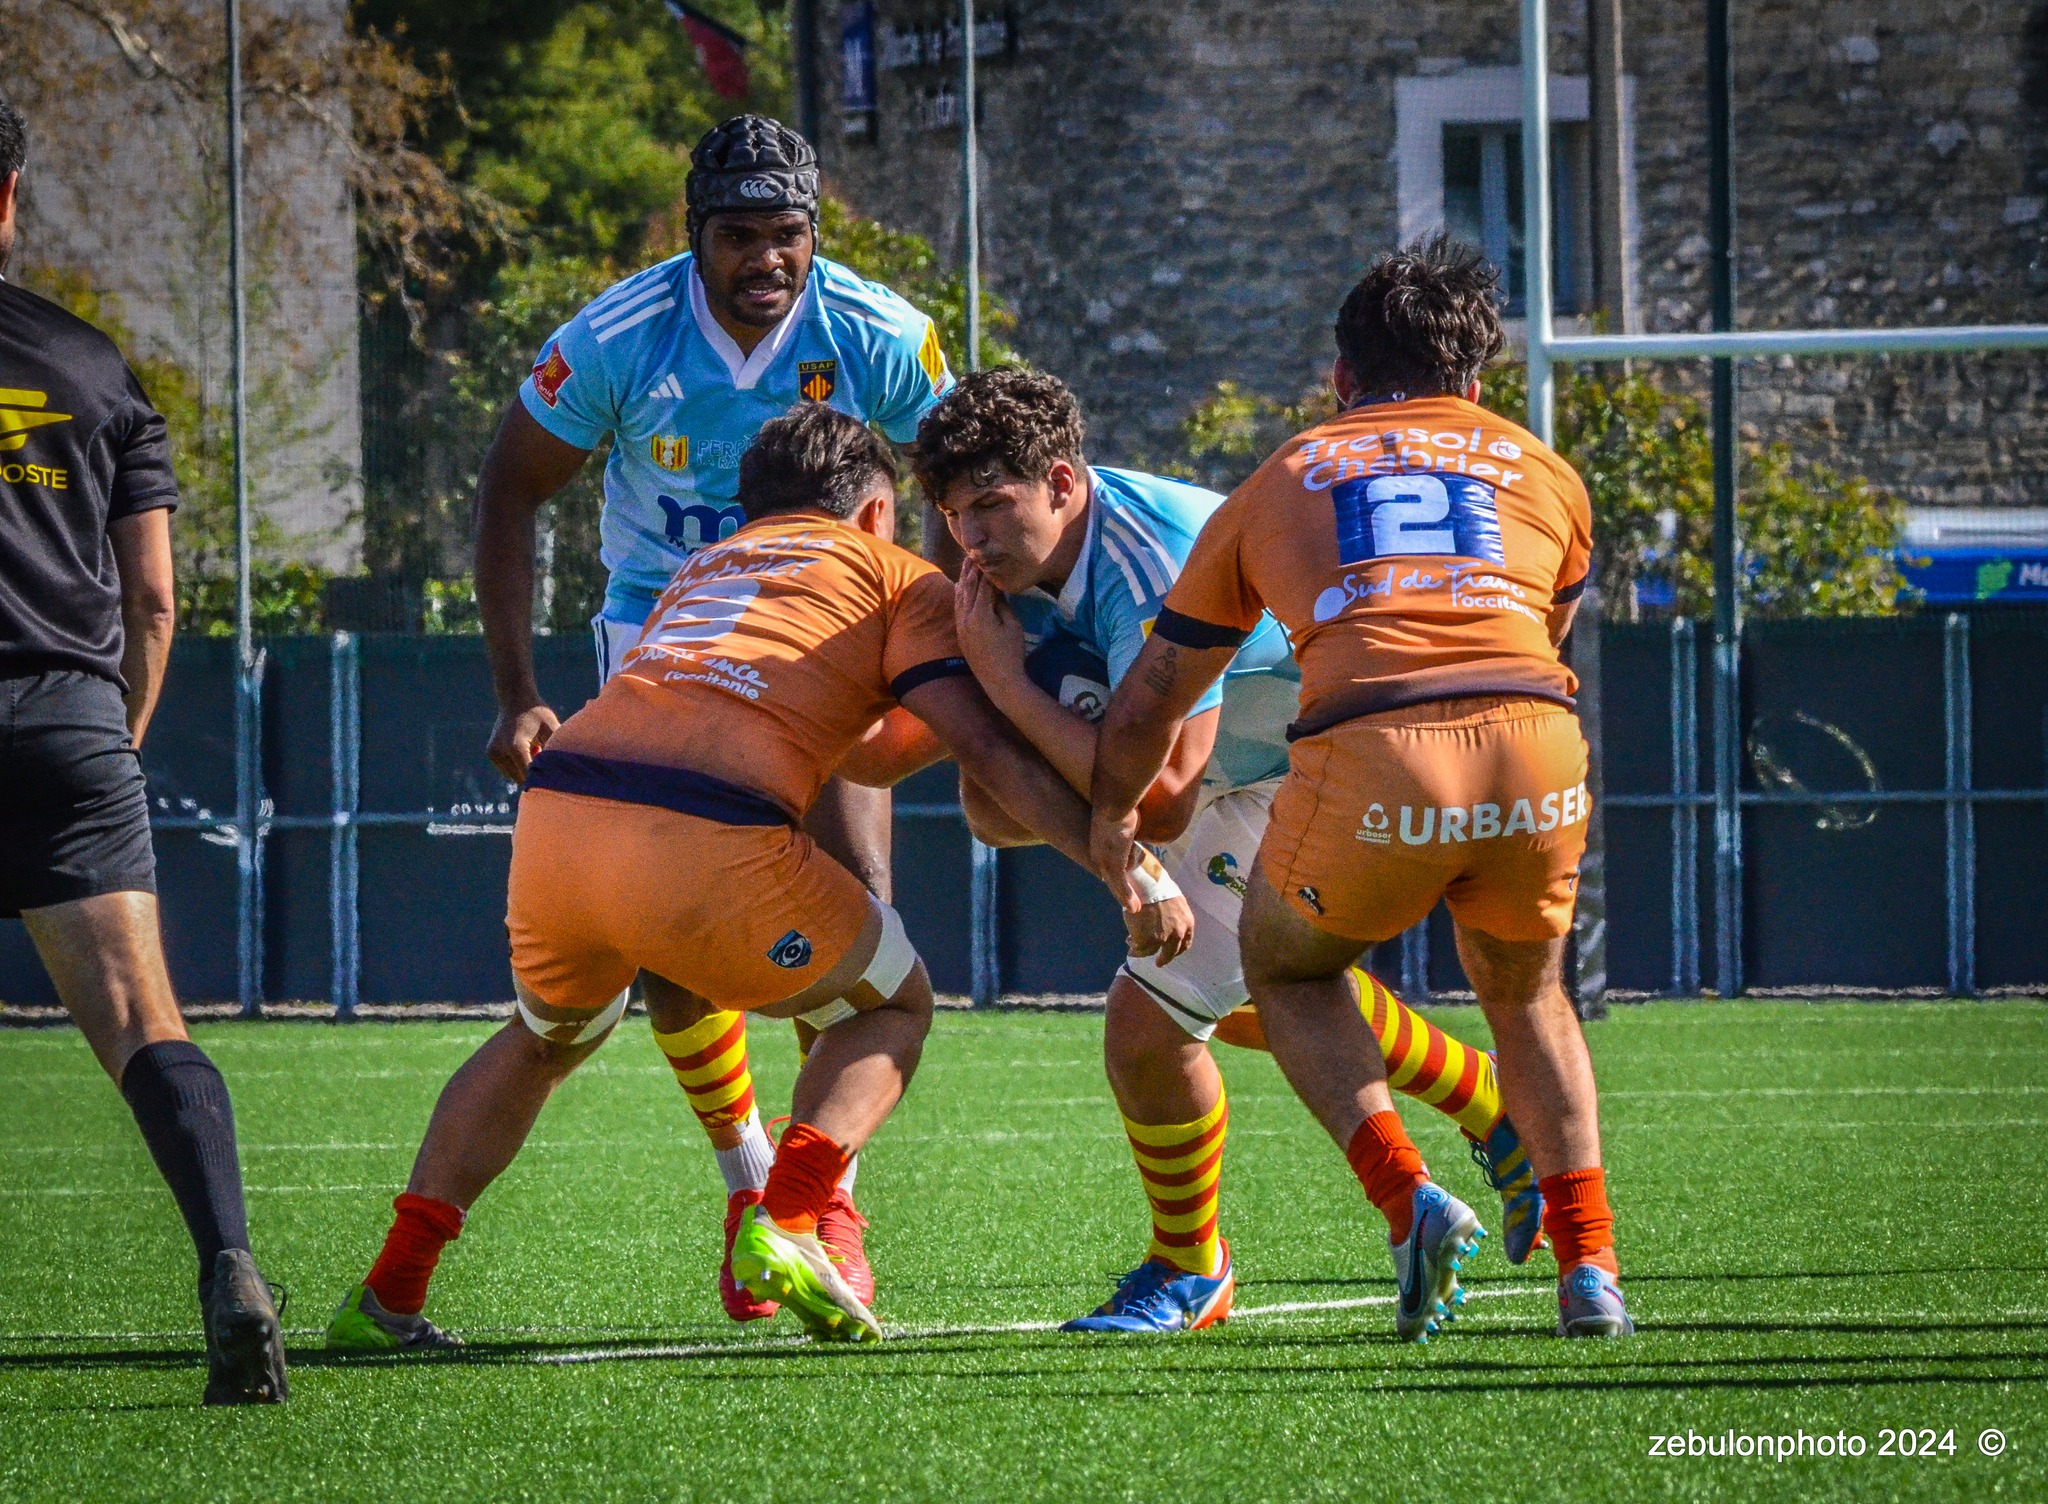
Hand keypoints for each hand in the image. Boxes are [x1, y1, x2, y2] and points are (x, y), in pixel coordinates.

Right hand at [488, 701, 559, 783]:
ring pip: (515, 777)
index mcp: (516, 747)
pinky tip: (527, 750)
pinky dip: (519, 766)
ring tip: (535, 751)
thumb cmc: (538, 713)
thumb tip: (565, 772)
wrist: (515, 698)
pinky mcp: (491, 753)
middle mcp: (500, 752)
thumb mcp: (552, 729)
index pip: (531, 775)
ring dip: (526, 772)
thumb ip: (556, 751)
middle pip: (522, 778)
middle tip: (549, 765)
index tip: (556, 785)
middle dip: (536, 776)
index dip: (544, 781)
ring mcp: (493, 753)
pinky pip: (508, 770)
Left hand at [953, 559, 1026, 688]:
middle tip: (972, 553)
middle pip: (967, 588)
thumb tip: (995, 588)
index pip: (982, 585)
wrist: (999, 681)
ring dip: (962, 580)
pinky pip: (957, 609)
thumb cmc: (1012, 652)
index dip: (985, 569)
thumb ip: (1002, 604)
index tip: (987, 555)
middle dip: (970, 570)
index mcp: (980, 614)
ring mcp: (961, 627)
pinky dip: (958, 595)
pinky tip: (958, 586)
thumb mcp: (1013, 625)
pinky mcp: (960, 634)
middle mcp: (966, 618)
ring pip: (959, 597)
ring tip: (966, 565)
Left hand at [1090, 805, 1142, 911]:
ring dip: (1125, 898)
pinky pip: (1121, 884)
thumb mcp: (1120, 818)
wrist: (1114, 801)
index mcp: (1098, 846)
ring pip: (1116, 884)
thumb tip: (1130, 821)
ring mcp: (1106, 860)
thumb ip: (1123, 825)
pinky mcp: (1115, 862)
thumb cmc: (1118, 803)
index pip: (1106, 865)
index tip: (1120, 883)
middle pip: (1110, 878)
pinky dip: (1127, 897)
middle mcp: (1099, 855)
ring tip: (1134, 908)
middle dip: (1119, 892)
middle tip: (1129, 903)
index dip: (1114, 876)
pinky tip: (1134, 907)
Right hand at [1124, 893, 1194, 964]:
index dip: (1177, 950)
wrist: (1148, 885)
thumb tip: (1167, 924)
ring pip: (1151, 951)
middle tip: (1158, 963)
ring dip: (1142, 952)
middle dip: (1163, 959)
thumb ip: (1175, 917)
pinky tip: (1129, 941)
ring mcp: (1161, 938)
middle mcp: (1177, 934)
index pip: (1185, 944)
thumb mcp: (1176, 903)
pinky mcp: (1146, 939)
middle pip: (1170, 953)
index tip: (1170, 953)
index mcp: (1187, 924)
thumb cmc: (1160, 888)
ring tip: (1134, 949)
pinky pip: (1139, 947)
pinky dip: (1134, 946)